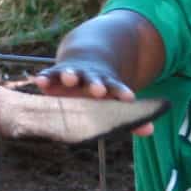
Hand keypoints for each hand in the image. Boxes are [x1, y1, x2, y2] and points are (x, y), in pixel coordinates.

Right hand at [31, 61, 153, 135]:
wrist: (84, 61)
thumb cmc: (100, 92)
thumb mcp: (112, 101)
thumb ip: (128, 117)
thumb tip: (150, 130)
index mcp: (106, 85)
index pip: (117, 88)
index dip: (122, 93)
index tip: (129, 98)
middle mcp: (89, 78)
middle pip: (93, 80)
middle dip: (96, 85)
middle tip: (99, 90)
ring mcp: (72, 74)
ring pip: (70, 73)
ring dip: (70, 75)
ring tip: (69, 79)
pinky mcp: (54, 74)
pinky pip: (49, 75)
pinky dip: (45, 78)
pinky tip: (39, 82)